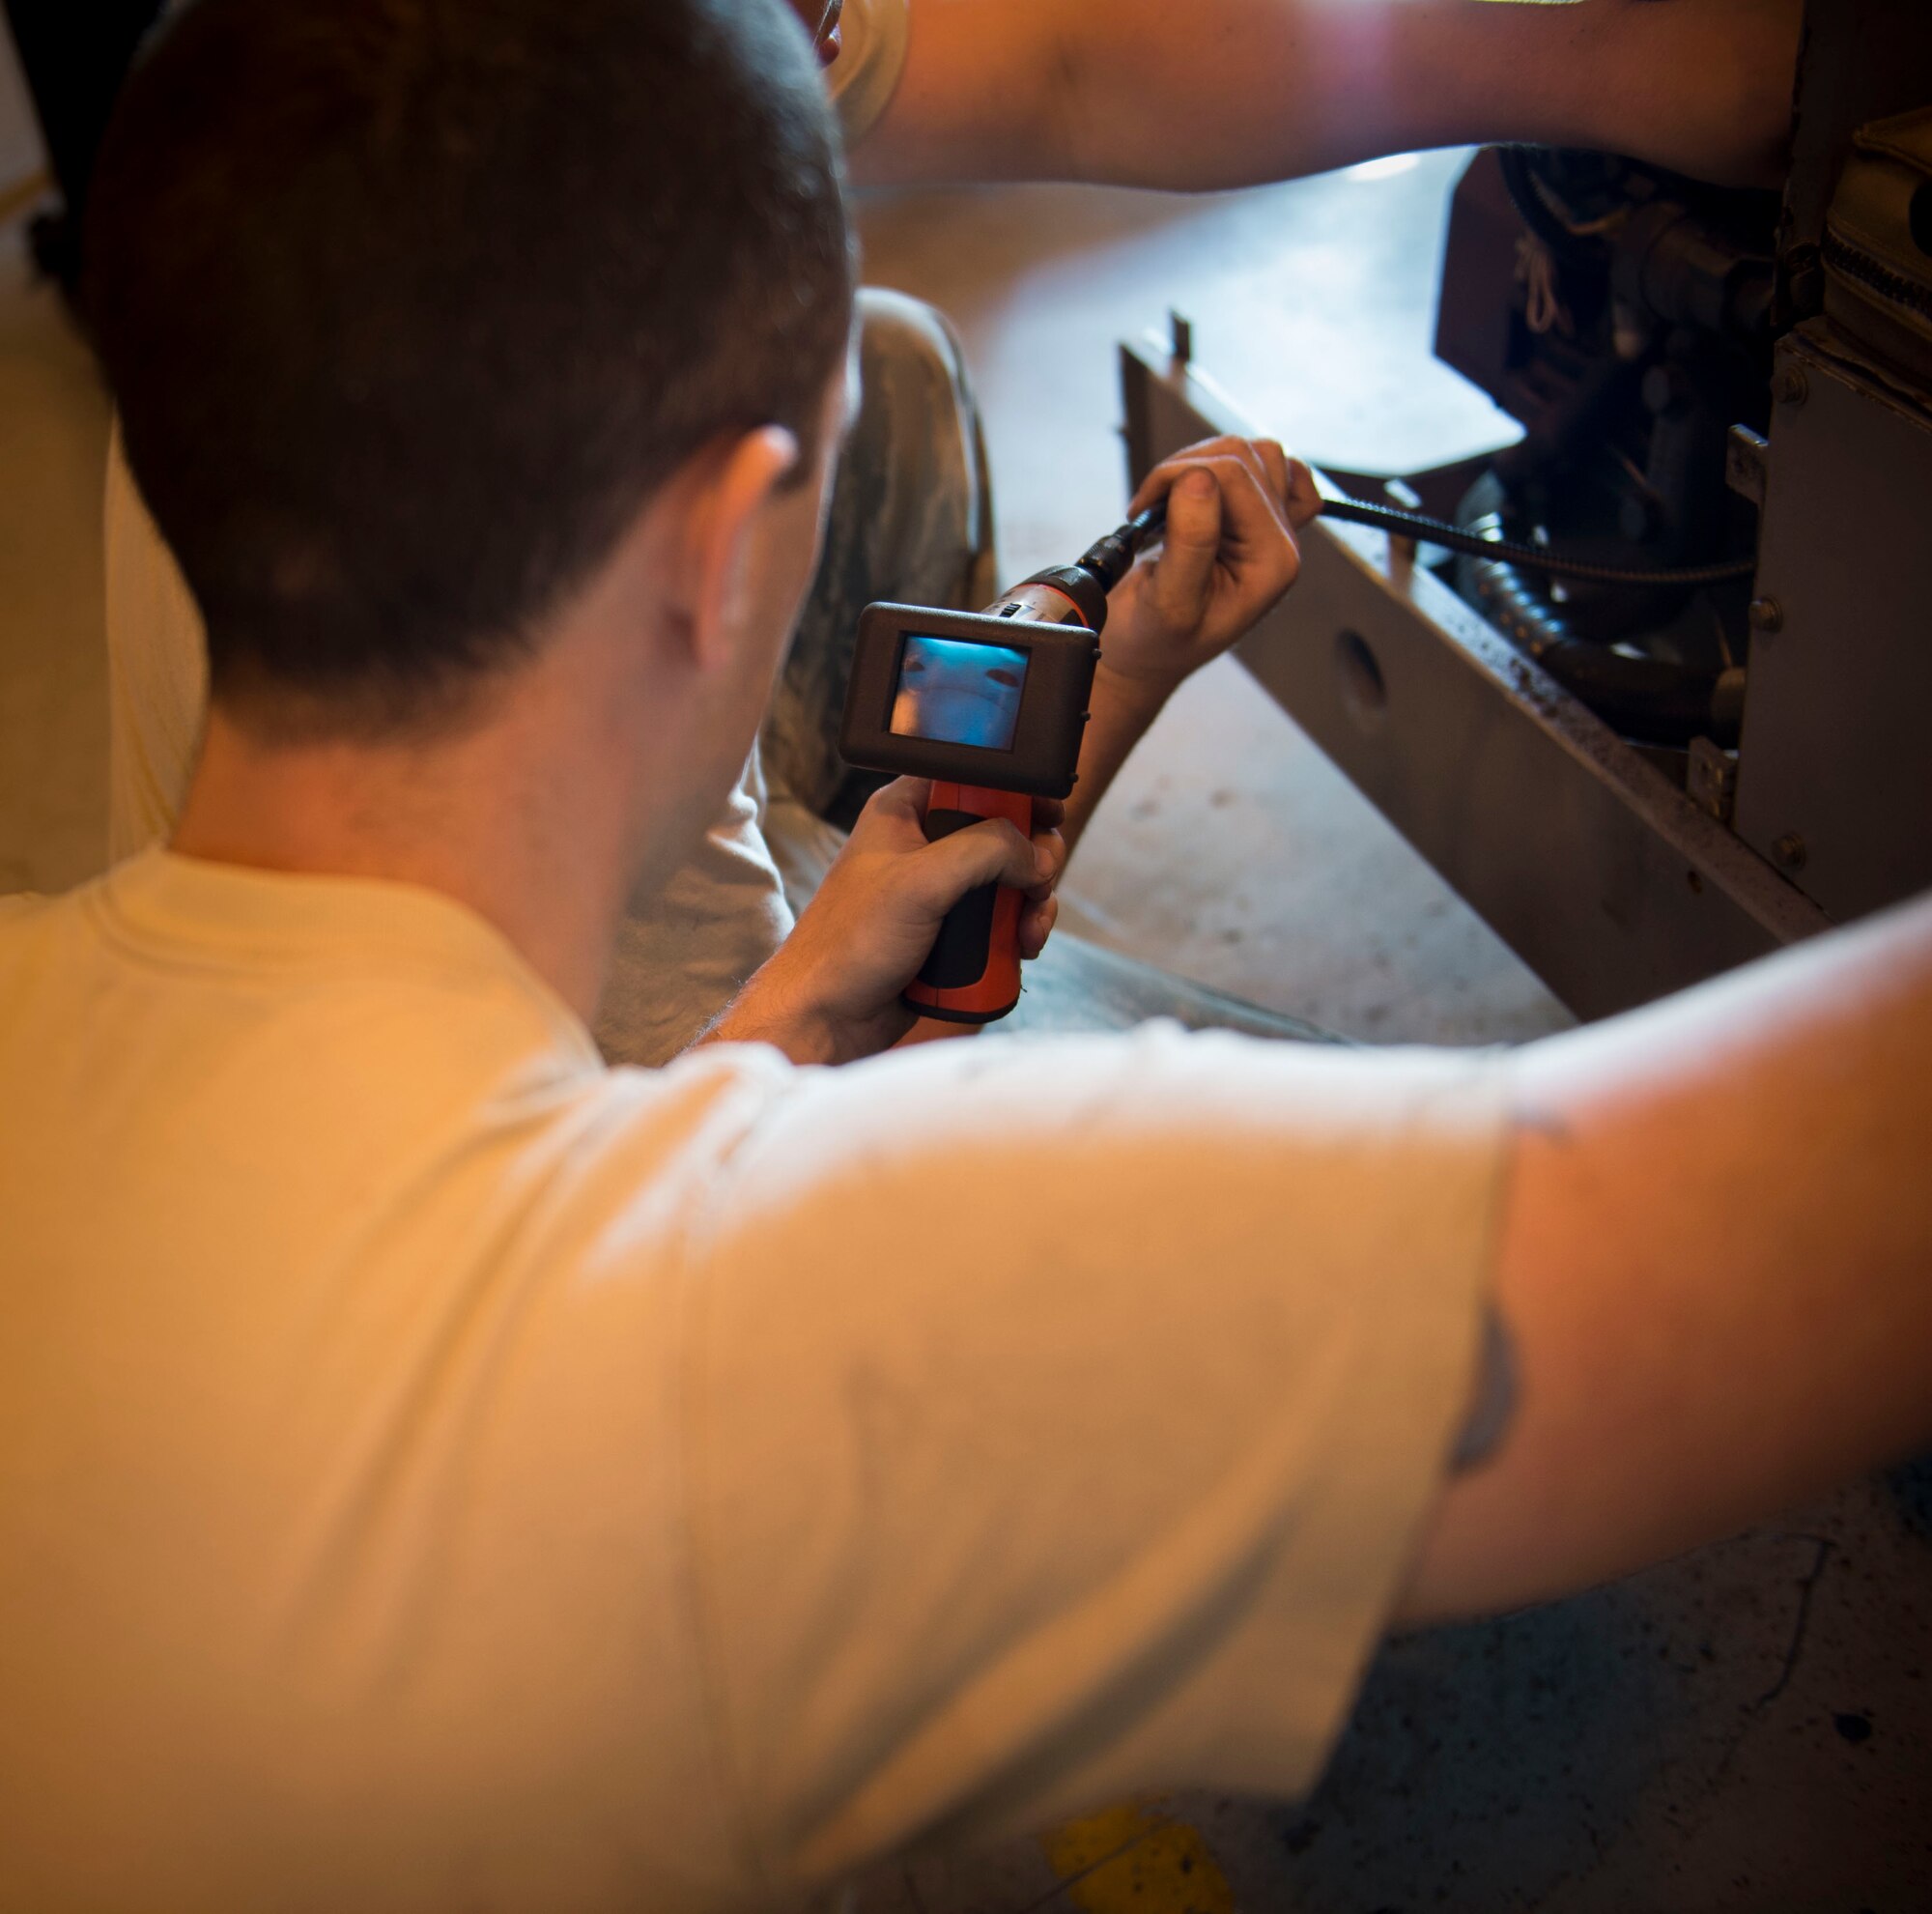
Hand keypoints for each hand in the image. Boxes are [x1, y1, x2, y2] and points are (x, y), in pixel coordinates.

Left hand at [702, 779, 1065, 1064]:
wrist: (828, 1018)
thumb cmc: (850, 944)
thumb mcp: (920, 882)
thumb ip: (986, 850)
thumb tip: (1037, 856)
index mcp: (905, 811)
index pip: (975, 779)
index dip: (1017, 791)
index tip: (1049, 813)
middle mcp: (925, 844)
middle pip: (1005, 831)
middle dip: (1033, 859)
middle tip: (1039, 882)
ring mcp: (940, 890)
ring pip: (1010, 880)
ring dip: (1033, 903)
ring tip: (1031, 931)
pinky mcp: (951, 931)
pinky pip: (1002, 920)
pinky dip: (1020, 932)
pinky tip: (1022, 949)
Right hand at [1100, 436, 1317, 705]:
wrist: (1146, 653)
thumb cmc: (1155, 641)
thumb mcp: (1170, 602)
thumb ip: (1191, 543)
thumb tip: (1198, 479)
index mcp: (1272, 562)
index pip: (1235, 477)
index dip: (1179, 478)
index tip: (1142, 511)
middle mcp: (1280, 541)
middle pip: (1245, 456)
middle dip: (1185, 469)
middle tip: (1148, 510)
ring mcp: (1270, 528)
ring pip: (1250, 452)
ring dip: (1198, 464)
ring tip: (1165, 504)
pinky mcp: (1255, 520)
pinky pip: (1261, 467)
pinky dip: (1223, 467)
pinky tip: (1195, 494)